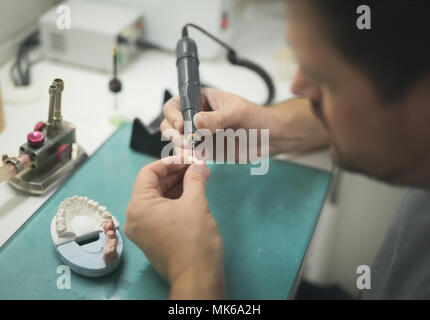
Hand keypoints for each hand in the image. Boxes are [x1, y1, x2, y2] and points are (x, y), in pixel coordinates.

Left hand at [124, 156, 224, 298]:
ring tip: (198, 178)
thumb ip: (194, 178)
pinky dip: (175, 201)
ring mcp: (143, 230)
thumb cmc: (194, 239)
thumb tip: (197, 165)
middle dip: (176, 174)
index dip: (169, 162)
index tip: (188, 158)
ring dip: (177, 186)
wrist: (198, 276)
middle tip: (197, 166)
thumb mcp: (196, 202)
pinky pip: (161, 212)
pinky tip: (192, 193)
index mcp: (138, 207)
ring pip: (158, 199)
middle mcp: (135, 218)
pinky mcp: (153, 238)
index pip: (148, 173)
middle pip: (153, 185)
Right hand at [160, 88, 270, 161]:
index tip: (182, 125)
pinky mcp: (204, 149)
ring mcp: (199, 134)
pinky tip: (194, 160)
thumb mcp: (238, 113)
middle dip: (172, 133)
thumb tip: (197, 121)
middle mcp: (196, 116)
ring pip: (178, 140)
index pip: (177, 103)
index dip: (173, 114)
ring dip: (178, 147)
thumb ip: (218, 118)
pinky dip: (188, 158)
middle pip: (171, 122)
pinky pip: (189, 154)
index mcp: (201, 99)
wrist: (270, 139)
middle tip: (184, 142)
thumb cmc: (257, 118)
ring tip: (188, 153)